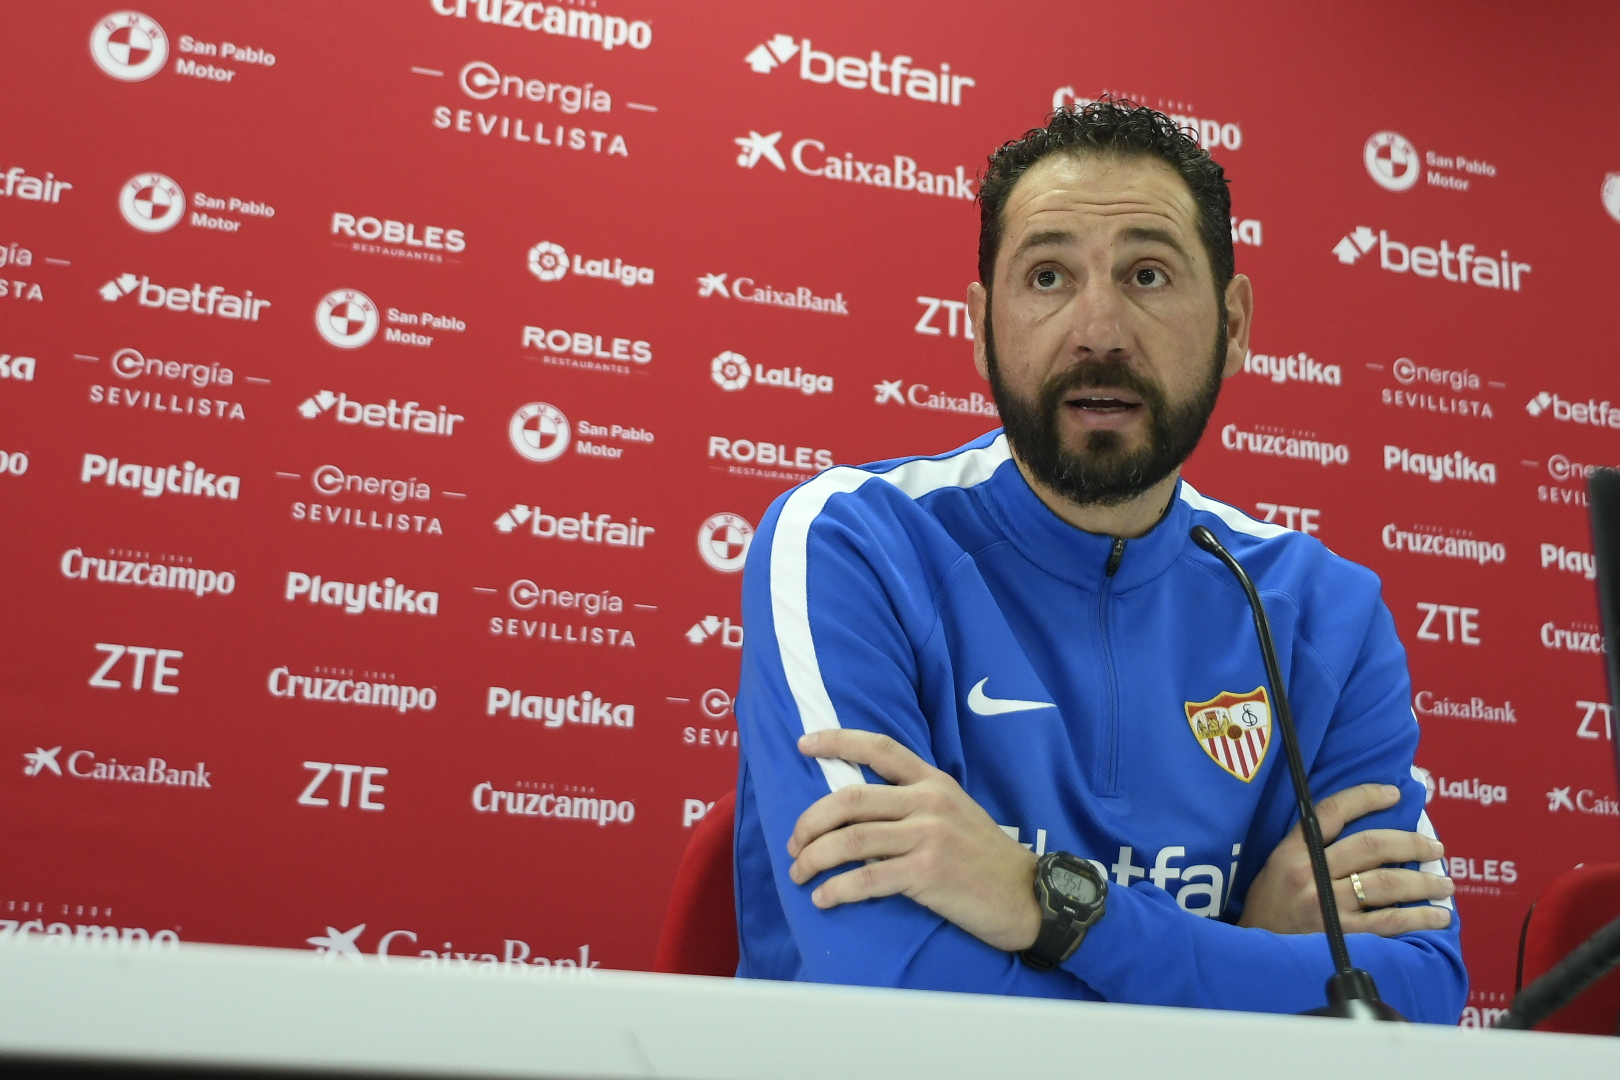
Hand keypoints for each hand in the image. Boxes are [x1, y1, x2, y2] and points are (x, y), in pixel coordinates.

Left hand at [788, 728, 1040, 951]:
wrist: (1029, 896)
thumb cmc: (985, 858)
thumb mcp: (955, 812)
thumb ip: (914, 802)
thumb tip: (859, 810)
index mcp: (934, 781)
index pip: (879, 747)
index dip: (837, 741)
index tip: (803, 743)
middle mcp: (929, 802)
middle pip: (850, 799)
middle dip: (809, 822)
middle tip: (793, 844)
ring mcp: (929, 836)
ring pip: (851, 839)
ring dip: (814, 858)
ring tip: (799, 873)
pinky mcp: (928, 873)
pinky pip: (867, 878)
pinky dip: (837, 889)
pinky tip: (824, 899)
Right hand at [1239, 783, 1454, 936]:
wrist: (1256, 955)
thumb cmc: (1271, 908)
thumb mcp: (1277, 868)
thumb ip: (1310, 850)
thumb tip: (1365, 837)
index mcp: (1291, 852)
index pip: (1331, 812)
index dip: (1365, 797)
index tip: (1393, 794)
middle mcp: (1308, 874)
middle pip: (1370, 846)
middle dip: (1410, 843)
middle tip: (1435, 847)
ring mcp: (1325, 906)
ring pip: (1386, 883)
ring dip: (1424, 882)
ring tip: (1445, 884)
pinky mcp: (1340, 936)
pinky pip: (1388, 922)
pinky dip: (1419, 918)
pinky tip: (1438, 917)